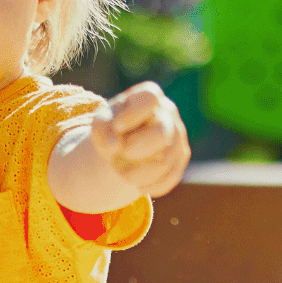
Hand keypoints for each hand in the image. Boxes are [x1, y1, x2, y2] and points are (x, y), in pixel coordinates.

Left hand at [89, 82, 189, 197]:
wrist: (123, 146)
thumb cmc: (112, 129)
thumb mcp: (100, 125)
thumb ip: (102, 130)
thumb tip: (116, 146)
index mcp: (148, 97)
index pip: (149, 99)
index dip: (133, 114)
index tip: (117, 126)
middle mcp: (168, 112)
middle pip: (161, 133)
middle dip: (137, 150)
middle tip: (121, 155)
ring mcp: (178, 135)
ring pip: (165, 161)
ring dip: (138, 173)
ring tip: (121, 173)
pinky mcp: (181, 157)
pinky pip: (171, 177)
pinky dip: (151, 185)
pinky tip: (139, 185)